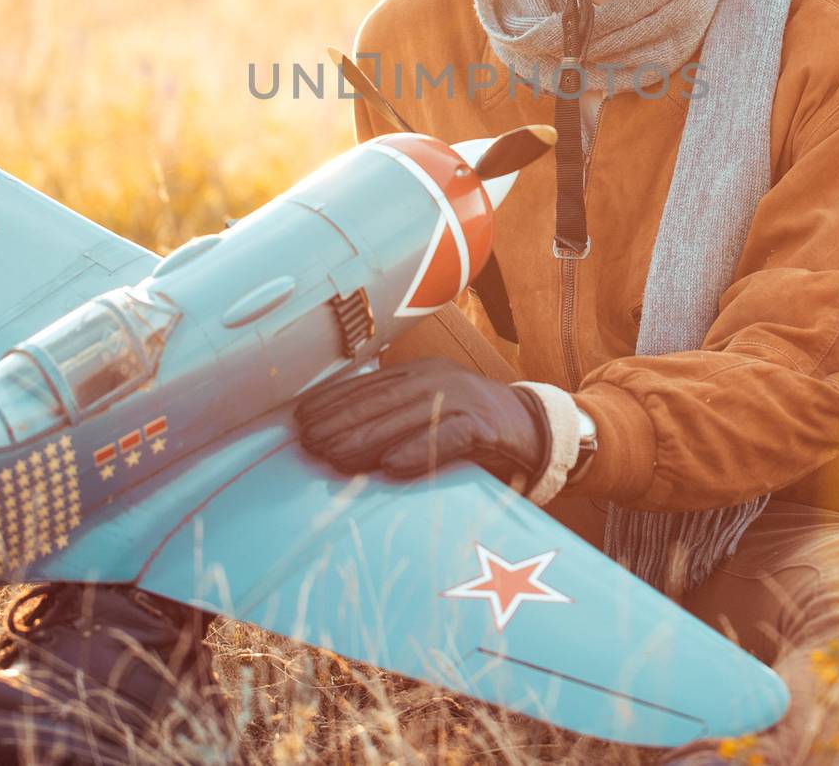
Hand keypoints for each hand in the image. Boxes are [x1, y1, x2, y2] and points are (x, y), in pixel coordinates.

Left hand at [293, 357, 550, 487]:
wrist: (536, 430)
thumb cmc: (473, 427)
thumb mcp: (431, 412)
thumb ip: (394, 418)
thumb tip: (339, 438)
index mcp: (422, 372)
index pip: (369, 386)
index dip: (333, 402)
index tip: (302, 419)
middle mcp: (438, 379)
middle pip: (382, 400)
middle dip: (342, 421)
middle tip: (310, 443)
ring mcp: (463, 398)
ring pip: (407, 417)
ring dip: (368, 438)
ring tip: (336, 456)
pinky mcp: (485, 424)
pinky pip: (447, 437)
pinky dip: (418, 451)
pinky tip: (392, 466)